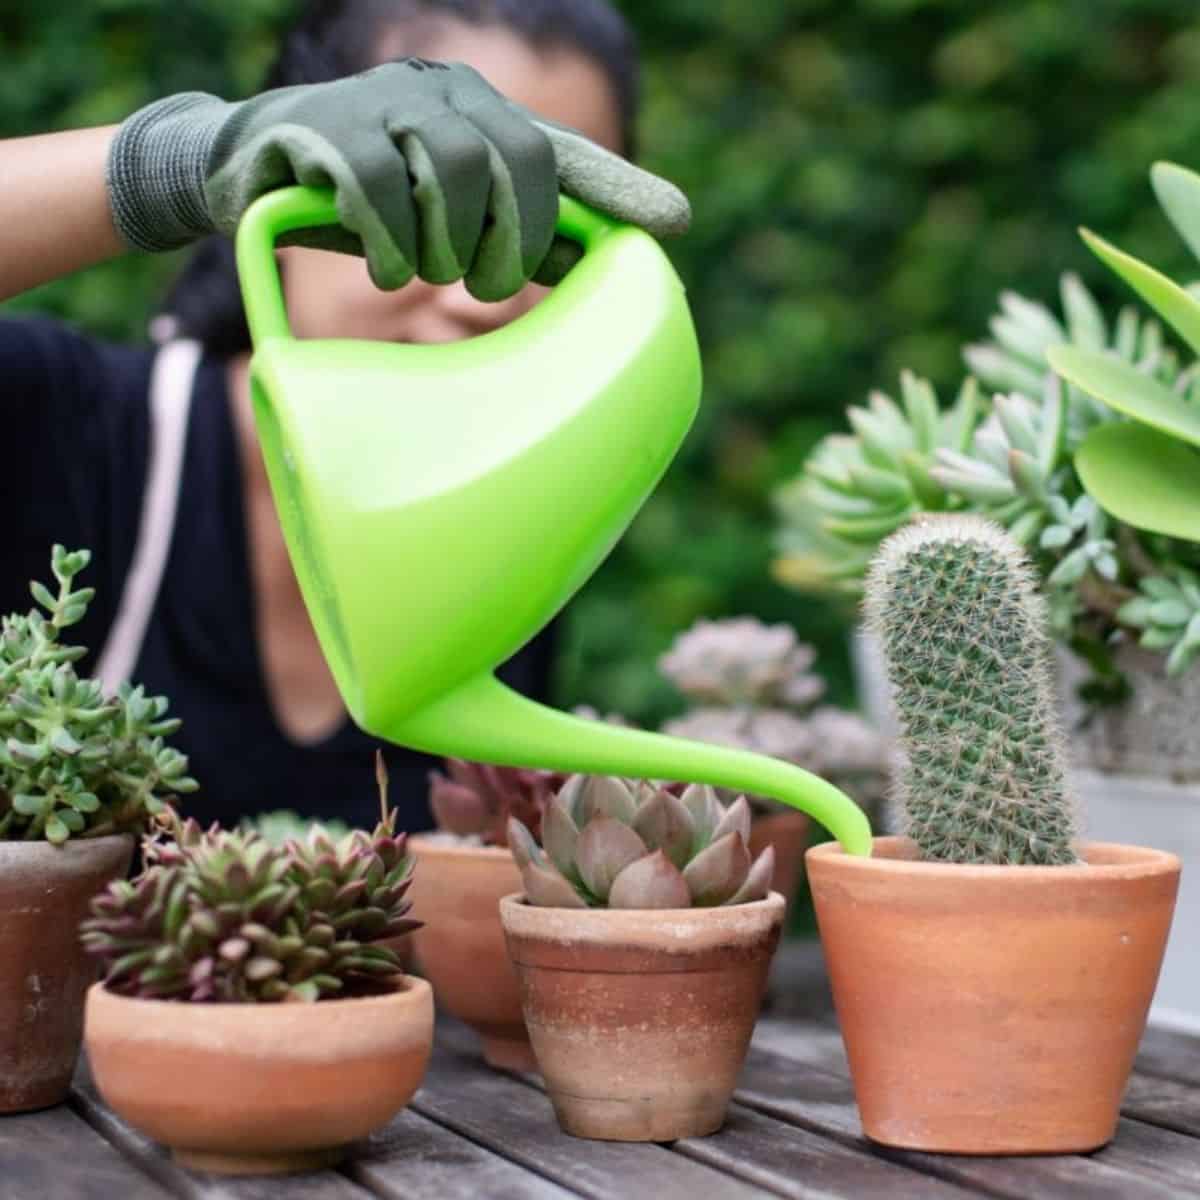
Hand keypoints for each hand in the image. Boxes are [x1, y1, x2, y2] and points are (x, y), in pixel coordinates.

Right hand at [106, 58, 689, 299]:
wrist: (243, 168)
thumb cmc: (361, 203)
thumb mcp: (437, 217)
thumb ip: (501, 231)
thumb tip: (579, 267)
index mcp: (480, 114)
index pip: (561, 153)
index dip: (617, 188)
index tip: (675, 223)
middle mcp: (442, 93)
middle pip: (517, 163)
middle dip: (513, 241)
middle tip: (490, 288)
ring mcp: (382, 101)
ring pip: (452, 172)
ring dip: (446, 245)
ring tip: (424, 271)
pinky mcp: (324, 127)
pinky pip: (379, 188)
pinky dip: (388, 242)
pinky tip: (381, 266)